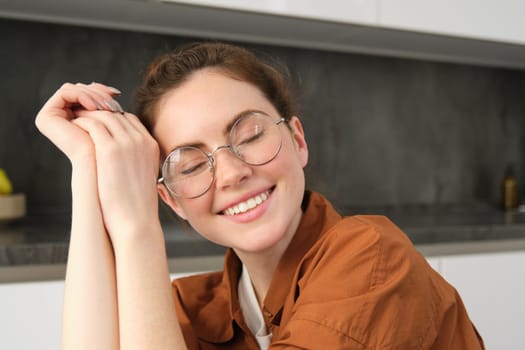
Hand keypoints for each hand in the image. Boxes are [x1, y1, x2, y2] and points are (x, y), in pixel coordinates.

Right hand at [35, 82, 122, 164]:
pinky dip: (82, 96)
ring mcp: (50, 116)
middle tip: (113, 98)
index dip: (100, 90)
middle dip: (97, 91)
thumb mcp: (108, 119)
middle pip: (78, 90)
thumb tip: (113, 90)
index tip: (116, 94)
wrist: (98, 164)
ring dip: (92, 94)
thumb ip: (106, 104)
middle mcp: (57, 115)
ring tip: (106, 105)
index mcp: (70, 115)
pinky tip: (96, 107)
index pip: (85, 93)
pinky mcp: (46, 116)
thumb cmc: (107, 146)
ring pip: (73, 89)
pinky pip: (64, 93)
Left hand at [71, 109, 160, 240]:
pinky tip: (73, 128)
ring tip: (74, 120)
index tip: (98, 123)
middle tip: (81, 116)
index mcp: (152, 146)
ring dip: (87, 115)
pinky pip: (92, 125)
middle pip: (117, 114)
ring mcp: (127, 143)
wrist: (136, 220)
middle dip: (97, 112)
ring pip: (103, 116)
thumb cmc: (136, 205)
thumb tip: (121, 157)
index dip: (112, 118)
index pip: (130, 119)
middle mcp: (142, 141)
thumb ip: (135, 159)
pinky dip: (81, 123)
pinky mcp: (110, 150)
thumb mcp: (143, 176)